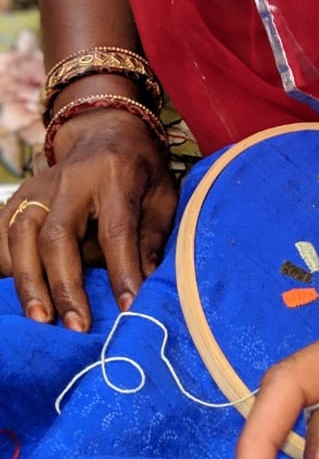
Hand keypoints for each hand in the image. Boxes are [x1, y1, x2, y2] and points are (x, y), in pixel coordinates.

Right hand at [0, 109, 176, 330]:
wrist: (106, 131)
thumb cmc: (140, 170)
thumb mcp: (162, 194)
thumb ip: (154, 237)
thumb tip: (148, 285)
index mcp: (116, 174)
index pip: (116, 229)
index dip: (121, 270)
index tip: (127, 307)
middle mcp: (71, 178)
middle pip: (57, 235)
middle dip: (63, 285)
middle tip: (74, 326)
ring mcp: (39, 186)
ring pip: (20, 235)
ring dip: (28, 282)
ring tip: (41, 320)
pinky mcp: (19, 196)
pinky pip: (1, 233)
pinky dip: (6, 266)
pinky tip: (17, 295)